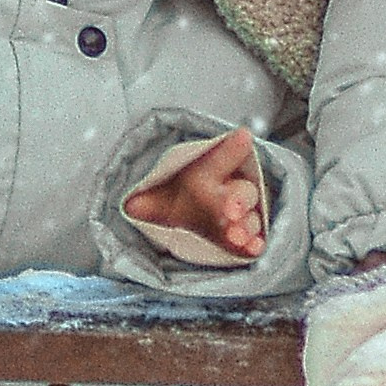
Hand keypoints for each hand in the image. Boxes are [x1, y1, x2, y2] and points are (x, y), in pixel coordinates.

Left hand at [122, 129, 267, 261]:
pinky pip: (254, 239)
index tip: (243, 138)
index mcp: (210, 174)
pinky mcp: (247, 238)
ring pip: (250, 216)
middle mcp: (230, 194)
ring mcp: (242, 217)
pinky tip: (253, 248)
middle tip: (229, 208)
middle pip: (240, 192)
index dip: (231, 150)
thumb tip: (131, 205)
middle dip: (236, 200)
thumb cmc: (181, 203)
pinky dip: (254, 244)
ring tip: (236, 234)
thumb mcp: (161, 198)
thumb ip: (148, 201)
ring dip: (245, 225)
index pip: (223, 159)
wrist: (191, 220)